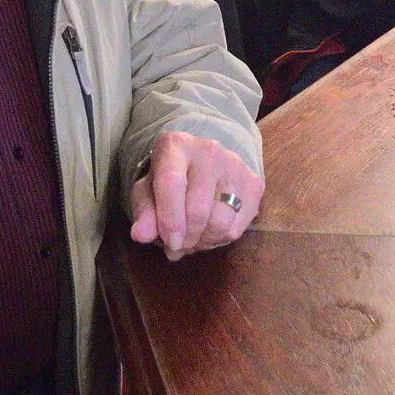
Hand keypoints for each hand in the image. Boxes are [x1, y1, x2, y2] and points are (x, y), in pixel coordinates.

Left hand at [129, 130, 263, 260]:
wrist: (203, 161)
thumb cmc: (170, 179)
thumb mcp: (148, 191)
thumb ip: (144, 212)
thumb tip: (141, 235)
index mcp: (175, 146)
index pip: (173, 184)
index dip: (170, 219)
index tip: (170, 244)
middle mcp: (209, 151)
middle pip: (199, 209)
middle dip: (186, 237)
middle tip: (177, 247)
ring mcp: (236, 165)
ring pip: (221, 222)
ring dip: (203, 241)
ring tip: (192, 239)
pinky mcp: (254, 183)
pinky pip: (238, 228)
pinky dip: (220, 239)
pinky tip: (209, 232)